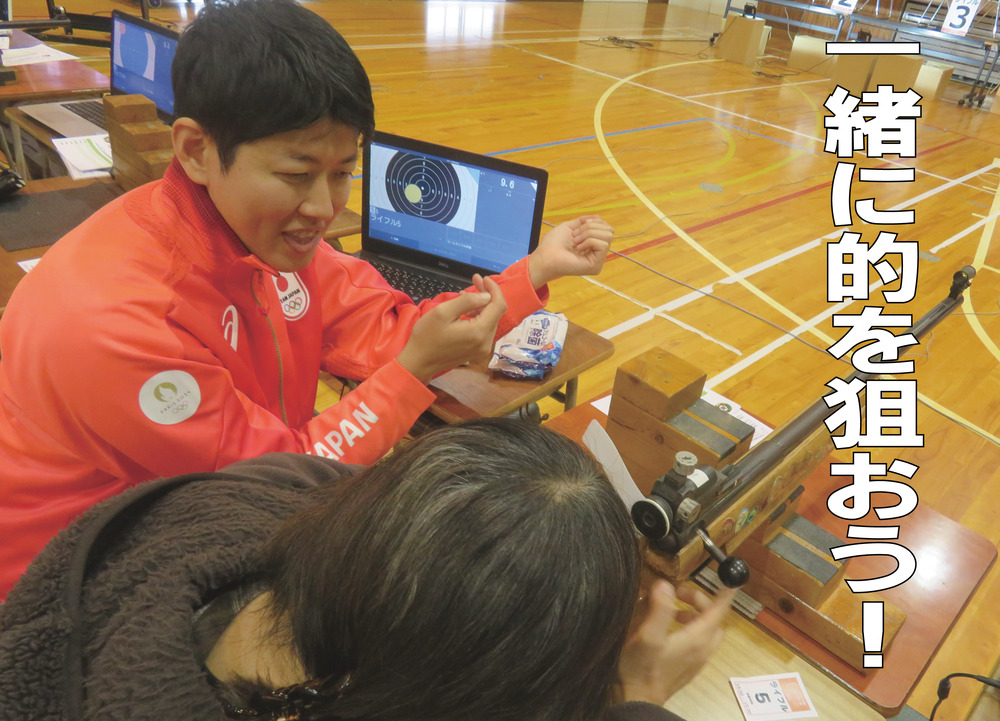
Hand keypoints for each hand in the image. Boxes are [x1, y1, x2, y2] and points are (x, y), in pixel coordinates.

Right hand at [396, 275, 507, 382]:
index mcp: (479, 332)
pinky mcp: (477, 351)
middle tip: (474, 280)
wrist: (419, 362)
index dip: (494, 289)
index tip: (483, 278)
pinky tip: (465, 310)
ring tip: (465, 295)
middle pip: (495, 313)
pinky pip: (484, 329)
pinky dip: (478, 316)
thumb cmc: (426, 336)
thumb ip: (467, 302)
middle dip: (487, 295)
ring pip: (490, 320)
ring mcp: (483, 349)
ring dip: (482, 305)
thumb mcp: (443, 313)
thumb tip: (486, 296)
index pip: (498, 306)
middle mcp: (486, 342)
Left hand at [527, 215, 612, 287]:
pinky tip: (578, 248)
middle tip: (575, 236)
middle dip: (591, 227)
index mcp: (592, 245)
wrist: (545, 256)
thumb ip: (585, 221)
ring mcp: (598, 260)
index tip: (577, 228)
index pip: (606, 227)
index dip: (594, 222)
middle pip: (609, 230)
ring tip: (576, 242)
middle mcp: (597, 253)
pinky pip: (603, 245)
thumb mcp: (570, 226)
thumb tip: (598, 217)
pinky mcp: (596, 266)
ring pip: (607, 236)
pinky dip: (589, 241)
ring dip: (589, 234)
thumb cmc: (553, 244)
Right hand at [617, 580, 736, 705]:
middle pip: (714, 619)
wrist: (638, 700)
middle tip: (679, 593)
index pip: (718, 610)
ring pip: (707, 632)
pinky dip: (691, 629)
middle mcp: (702, 649)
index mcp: (697, 638)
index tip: (728, 578)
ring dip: (695, 616)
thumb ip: (659, 609)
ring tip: (673, 611)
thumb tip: (666, 585)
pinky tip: (670, 631)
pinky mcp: (689, 667)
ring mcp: (697, 660)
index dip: (724, 593)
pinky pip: (700, 643)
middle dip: (700, 601)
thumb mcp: (648, 636)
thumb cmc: (642, 668)